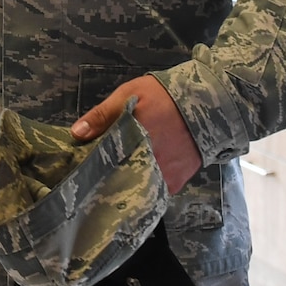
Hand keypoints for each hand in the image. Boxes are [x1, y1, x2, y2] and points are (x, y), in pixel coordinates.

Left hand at [71, 75, 202, 192]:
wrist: (209, 103)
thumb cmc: (165, 95)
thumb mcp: (129, 94)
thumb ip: (102, 115)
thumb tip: (76, 134)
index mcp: (130, 141)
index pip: (100, 163)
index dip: (88, 166)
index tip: (77, 168)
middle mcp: (145, 163)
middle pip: (116, 179)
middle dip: (104, 178)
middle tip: (92, 177)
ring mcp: (161, 177)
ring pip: (134, 187)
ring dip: (124, 183)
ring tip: (114, 178)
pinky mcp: (174, 184)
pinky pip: (153, 191)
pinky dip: (144, 186)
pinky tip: (136, 179)